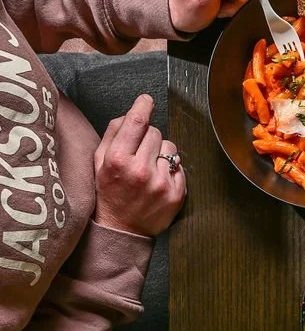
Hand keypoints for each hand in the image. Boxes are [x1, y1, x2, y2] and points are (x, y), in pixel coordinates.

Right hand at [93, 95, 186, 236]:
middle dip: (148, 137)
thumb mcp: (99, 162)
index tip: (147, 101)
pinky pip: (179, 166)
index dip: (143, 107)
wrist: (122, 229)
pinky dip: (170, 169)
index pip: (137, 123)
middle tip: (139, 153)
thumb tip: (132, 113)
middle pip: (155, 132)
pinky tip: (157, 180)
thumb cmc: (109, 192)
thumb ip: (113, 134)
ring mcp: (161, 183)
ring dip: (161, 152)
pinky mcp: (177, 194)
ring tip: (149, 168)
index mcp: (118, 160)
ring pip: (170, 147)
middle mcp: (141, 170)